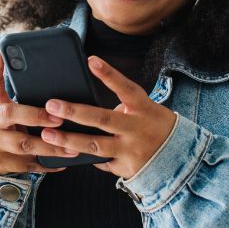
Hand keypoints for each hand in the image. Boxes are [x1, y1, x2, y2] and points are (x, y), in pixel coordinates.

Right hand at [0, 48, 77, 174]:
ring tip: (73, 146)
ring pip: (25, 146)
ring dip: (51, 146)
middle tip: (59, 118)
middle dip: (36, 116)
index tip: (2, 52)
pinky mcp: (6, 164)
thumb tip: (10, 54)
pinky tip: (66, 163)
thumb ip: (4, 83)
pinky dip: (48, 165)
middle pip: (11, 116)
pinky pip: (31, 166)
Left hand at [40, 56, 176, 178]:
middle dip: (74, 111)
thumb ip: (122, 106)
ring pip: (95, 146)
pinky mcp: (126, 168)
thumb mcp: (146, 110)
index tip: (91, 60)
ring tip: (48, 135)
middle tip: (51, 104)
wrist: (181, 158)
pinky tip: (69, 154)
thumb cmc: (154, 126)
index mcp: (144, 109)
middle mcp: (137, 129)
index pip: (125, 88)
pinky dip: (86, 157)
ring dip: (69, 140)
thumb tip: (87, 107)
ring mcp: (131, 150)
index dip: (109, 74)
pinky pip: (101, 162)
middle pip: (102, 119)